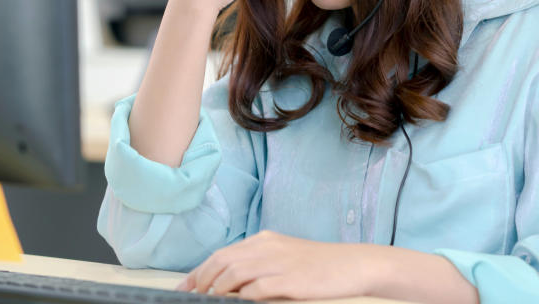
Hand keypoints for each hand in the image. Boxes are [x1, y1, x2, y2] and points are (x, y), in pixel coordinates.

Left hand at [174, 230, 372, 300]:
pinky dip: (242, 297)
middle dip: (201, 279)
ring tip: (207, 300)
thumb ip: (260, 264)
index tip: (185, 286)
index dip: (200, 270)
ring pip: (235, 272)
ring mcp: (279, 263)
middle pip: (223, 261)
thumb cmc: (320, 266)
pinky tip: (236, 303)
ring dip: (217, 288)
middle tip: (190, 295)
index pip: (222, 253)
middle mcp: (268, 247)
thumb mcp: (286, 257)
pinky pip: (257, 288)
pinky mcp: (291, 280)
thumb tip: (231, 282)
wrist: (353, 264)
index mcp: (265, 240)